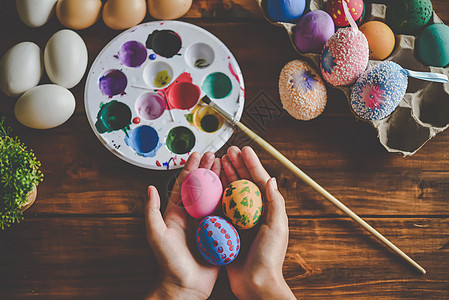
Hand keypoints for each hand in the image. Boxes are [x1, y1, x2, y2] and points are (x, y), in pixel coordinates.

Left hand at [145, 152, 220, 299]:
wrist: (185, 286)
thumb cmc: (168, 262)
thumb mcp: (156, 234)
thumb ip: (152, 211)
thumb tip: (150, 188)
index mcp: (177, 213)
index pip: (185, 185)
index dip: (191, 168)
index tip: (198, 154)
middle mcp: (192, 215)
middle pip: (202, 186)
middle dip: (208, 169)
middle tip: (216, 155)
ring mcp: (206, 223)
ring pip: (215, 196)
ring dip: (220, 180)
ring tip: (226, 165)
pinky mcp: (218, 232)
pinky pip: (226, 212)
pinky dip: (231, 198)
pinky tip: (237, 188)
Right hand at [222, 146, 294, 299]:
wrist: (255, 283)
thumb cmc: (269, 257)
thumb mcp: (277, 227)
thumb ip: (275, 203)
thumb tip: (271, 178)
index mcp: (267, 209)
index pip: (259, 181)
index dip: (252, 164)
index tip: (244, 149)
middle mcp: (253, 212)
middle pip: (244, 183)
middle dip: (237, 166)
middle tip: (228, 151)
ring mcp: (239, 219)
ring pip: (231, 192)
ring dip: (225, 176)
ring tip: (218, 162)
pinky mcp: (227, 228)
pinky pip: (220, 207)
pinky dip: (215, 194)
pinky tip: (209, 185)